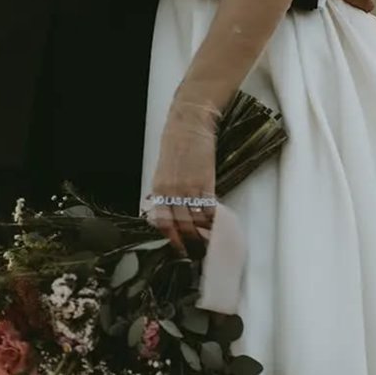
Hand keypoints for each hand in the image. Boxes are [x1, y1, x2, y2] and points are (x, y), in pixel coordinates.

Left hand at [147, 99, 219, 254]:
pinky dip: (214, 219)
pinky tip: (217, 225)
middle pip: (180, 225)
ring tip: (209, 241)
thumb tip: (172, 210)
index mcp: (158, 188)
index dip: (172, 239)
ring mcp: (188, 187)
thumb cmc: (175, 143)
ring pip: (196, 219)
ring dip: (204, 233)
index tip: (179, 248)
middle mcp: (171, 191)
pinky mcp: (205, 181)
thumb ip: (166, 191)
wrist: (189, 124)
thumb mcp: (163, 169)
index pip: (162, 222)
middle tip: (197, 251)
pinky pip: (209, 207)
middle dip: (189, 241)